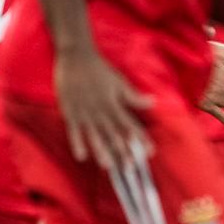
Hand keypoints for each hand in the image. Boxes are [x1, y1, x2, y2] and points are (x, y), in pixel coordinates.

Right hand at [55, 48, 154, 167]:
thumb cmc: (100, 70)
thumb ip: (133, 96)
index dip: (140, 139)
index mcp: (114, 104)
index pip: (130, 124)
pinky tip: (81, 156)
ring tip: (108, 166)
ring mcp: (85, 112)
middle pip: (114, 134)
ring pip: (95, 135)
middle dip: (122, 151)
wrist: (76, 56)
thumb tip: (153, 102)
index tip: (148, 151)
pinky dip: (77, 143)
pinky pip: (74, 131)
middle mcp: (101, 110)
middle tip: (130, 167)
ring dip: (102, 150)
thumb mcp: (119, 82)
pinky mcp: (70, 112)